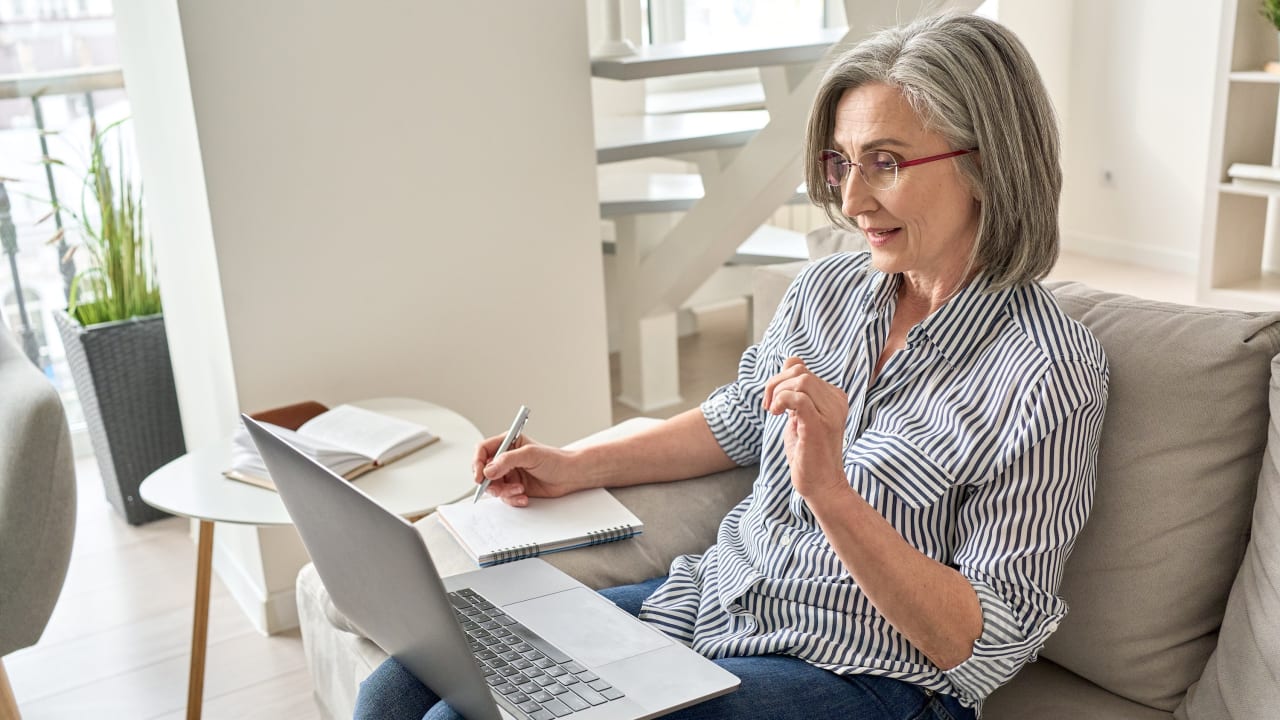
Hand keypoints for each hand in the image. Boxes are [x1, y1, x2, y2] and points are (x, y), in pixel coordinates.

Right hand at [472, 434, 583, 506]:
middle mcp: (506, 458)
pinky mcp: (514, 488)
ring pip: (493, 486)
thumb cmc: (555, 460)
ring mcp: (509, 474)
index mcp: (507, 443)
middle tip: (499, 488)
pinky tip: (523, 497)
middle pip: (484, 471)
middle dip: (490, 482)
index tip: (479, 475)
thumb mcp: (530, 455)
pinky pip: (504, 496)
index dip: (477, 462)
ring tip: (519, 490)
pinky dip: (512, 499)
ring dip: (504, 492)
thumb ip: (507, 460)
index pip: (483, 450)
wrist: (570, 476)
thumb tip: (488, 470)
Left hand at [762, 357, 849, 501]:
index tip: (774, 401)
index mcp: (835, 397)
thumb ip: (797, 393)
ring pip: (800, 380)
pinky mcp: (819, 425)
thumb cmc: (808, 454)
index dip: (781, 379)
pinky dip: (781, 400)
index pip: (802, 369)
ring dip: (777, 392)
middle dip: (775, 384)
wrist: (821, 485)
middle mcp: (837, 401)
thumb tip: (789, 363)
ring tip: (773, 411)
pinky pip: (798, 397)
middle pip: (799, 371)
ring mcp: (830, 412)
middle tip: (769, 407)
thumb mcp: (801, 417)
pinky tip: (776, 413)